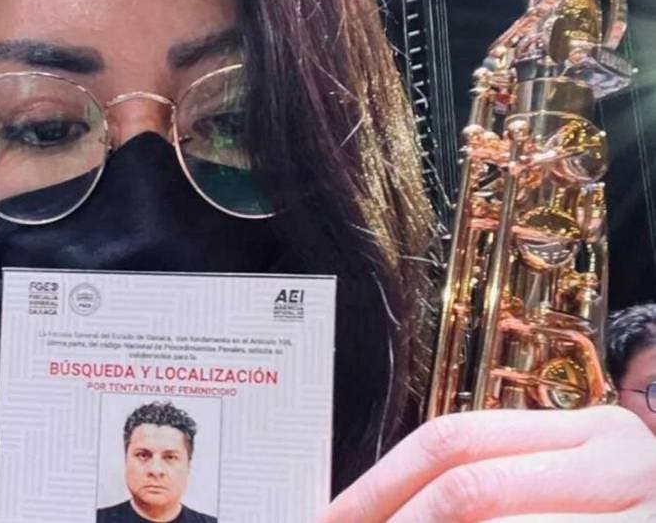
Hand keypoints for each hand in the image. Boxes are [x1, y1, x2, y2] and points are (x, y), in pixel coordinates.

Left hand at [321, 406, 655, 521]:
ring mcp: (641, 517)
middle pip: (467, 488)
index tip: (325, 520)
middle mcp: (623, 466)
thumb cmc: (614, 521)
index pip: (453, 442)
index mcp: (591, 434)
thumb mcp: (562, 492)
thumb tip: (374, 517)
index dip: (374, 485)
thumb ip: (492, 490)